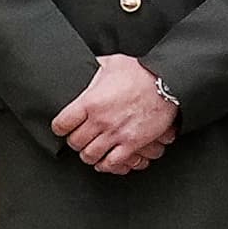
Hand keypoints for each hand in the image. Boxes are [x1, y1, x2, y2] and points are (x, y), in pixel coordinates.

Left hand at [54, 54, 178, 172]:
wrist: (168, 84)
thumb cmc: (142, 73)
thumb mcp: (112, 63)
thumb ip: (94, 67)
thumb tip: (85, 65)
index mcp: (90, 102)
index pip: (61, 124)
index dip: (60, 128)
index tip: (63, 128)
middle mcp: (100, 121)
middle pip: (75, 142)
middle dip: (75, 142)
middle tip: (80, 138)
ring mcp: (116, 134)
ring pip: (90, 156)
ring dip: (89, 155)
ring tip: (91, 151)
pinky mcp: (132, 144)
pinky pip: (112, 163)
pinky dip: (106, 165)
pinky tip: (105, 161)